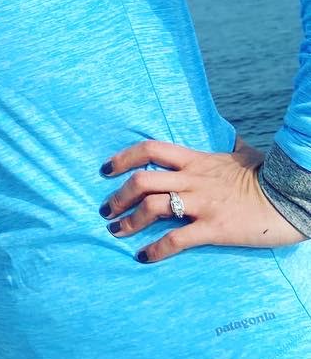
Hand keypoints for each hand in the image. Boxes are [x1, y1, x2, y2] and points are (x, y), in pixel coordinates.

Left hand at [100, 138, 305, 262]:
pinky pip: (177, 239)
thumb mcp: (243, 155)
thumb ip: (227, 149)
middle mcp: (194, 179)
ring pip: (153, 208)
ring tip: (116, 232)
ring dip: (128, 221)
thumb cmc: (269, 176)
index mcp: (197, 160)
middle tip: (106, 210)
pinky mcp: (215, 228)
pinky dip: (155, 249)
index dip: (123, 157)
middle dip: (117, 196)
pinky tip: (144, 257)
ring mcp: (203, 204)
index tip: (105, 169)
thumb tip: (228, 139)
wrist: (295, 196)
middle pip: (142, 180)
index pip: (150, 149)